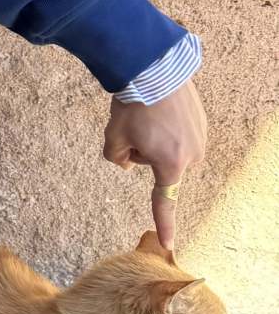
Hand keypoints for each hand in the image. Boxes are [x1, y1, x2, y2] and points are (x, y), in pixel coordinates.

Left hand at [101, 78, 207, 249]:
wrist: (156, 69)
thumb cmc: (134, 106)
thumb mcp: (113, 137)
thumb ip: (115, 158)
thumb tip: (127, 162)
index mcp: (170, 165)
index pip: (164, 201)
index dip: (165, 224)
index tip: (168, 244)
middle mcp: (192, 156)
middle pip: (157, 164)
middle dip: (143, 150)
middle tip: (135, 126)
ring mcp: (200, 138)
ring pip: (167, 148)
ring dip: (155, 137)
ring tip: (148, 113)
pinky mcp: (201, 122)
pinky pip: (177, 133)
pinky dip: (166, 125)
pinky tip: (159, 107)